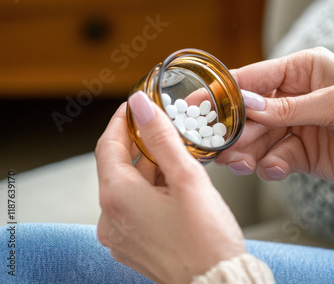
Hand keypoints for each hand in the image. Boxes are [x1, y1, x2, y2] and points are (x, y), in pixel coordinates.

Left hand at [95, 92, 244, 283]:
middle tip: (165, 131)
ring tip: (178, 162)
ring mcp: (119, 236)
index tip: (135, 107)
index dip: (121, 122)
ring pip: (128, 189)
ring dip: (149, 171)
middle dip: (141, 147)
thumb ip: (161, 138)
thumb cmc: (206, 239)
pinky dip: (149, 193)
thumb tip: (141, 105)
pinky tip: (174, 190)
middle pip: (119, 168)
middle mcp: (110, 219)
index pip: (108, 146)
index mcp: (118, 198)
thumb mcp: (187, 178)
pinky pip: (134, 209)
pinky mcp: (132, 246)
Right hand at [217, 47, 333, 192]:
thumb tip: (247, 106)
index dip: (223, 92)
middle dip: (233, 129)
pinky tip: (275, 170)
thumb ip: (289, 108)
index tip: (194, 105)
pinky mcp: (305, 155)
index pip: (254, 78)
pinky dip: (271, 166)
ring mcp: (299, 127)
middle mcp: (296, 97)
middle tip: (215, 146)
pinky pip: (276, 160)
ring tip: (238, 163)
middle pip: (251, 113)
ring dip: (247, 151)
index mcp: (303, 70)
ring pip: (259, 139)